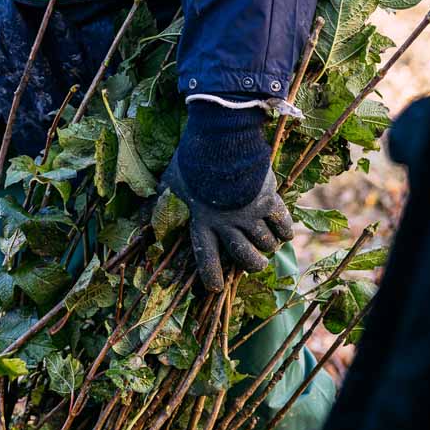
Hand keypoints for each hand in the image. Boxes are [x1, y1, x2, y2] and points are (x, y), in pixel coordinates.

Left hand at [161, 101, 293, 291]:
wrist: (220, 142)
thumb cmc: (191, 161)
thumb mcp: (169, 183)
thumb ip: (163, 201)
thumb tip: (144, 214)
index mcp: (202, 222)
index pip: (206, 258)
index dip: (212, 276)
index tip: (217, 287)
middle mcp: (227, 225)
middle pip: (244, 256)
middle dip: (253, 264)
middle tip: (257, 264)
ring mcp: (249, 215)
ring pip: (265, 242)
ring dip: (269, 246)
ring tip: (271, 245)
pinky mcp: (268, 201)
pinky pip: (282, 223)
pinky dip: (285, 230)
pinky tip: (286, 233)